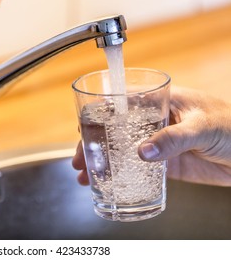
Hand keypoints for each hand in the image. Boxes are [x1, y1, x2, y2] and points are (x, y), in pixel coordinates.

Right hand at [72, 87, 230, 186]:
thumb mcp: (203, 126)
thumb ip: (173, 138)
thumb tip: (142, 152)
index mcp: (160, 101)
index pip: (121, 102)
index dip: (98, 113)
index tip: (82, 127)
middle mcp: (153, 121)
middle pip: (114, 129)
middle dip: (93, 143)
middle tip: (80, 159)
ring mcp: (157, 142)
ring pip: (121, 150)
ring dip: (103, 162)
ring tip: (86, 176)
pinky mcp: (164, 163)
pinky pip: (137, 169)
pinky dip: (122, 175)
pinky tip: (110, 183)